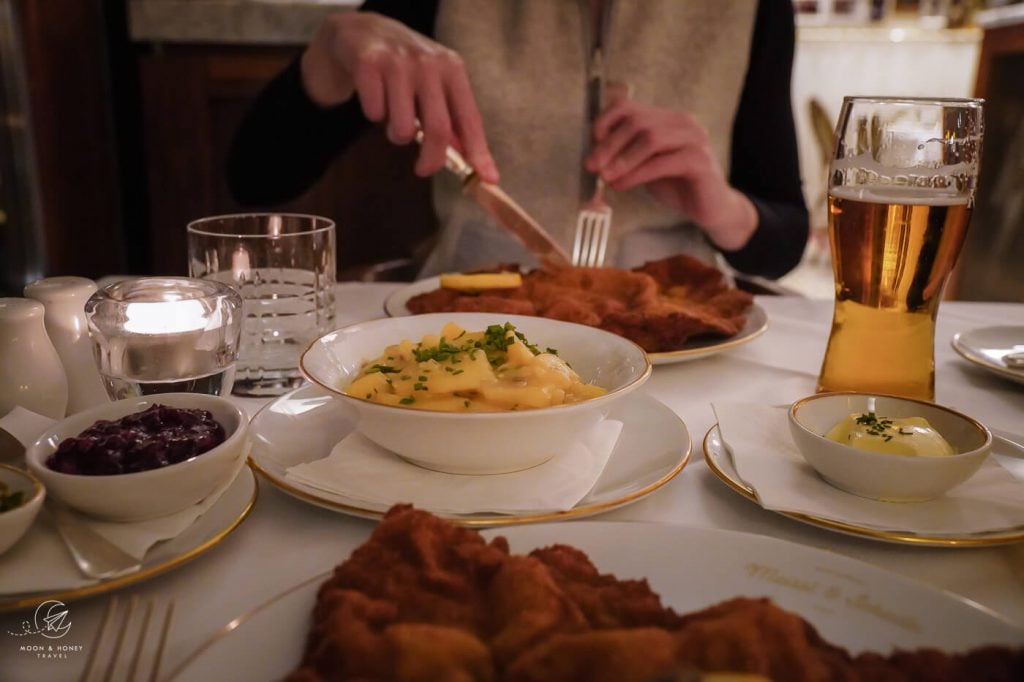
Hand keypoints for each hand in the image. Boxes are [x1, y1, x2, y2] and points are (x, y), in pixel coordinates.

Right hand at [300, 12, 498, 181]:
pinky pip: (374, 114)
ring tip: (393, 116)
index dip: (478, 152)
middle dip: (431, 160)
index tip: (487, 178)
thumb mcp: (435, 85)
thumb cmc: (405, 68)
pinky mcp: (369, 64)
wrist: (362, 32)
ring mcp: (398, 62)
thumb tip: (473, 162)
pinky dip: (374, 114)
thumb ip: (452, 119)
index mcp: (452, 69)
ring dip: (397, 134)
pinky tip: (374, 96)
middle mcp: (429, 63)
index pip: (469, 119)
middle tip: (423, 169)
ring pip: (403, 128)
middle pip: (438, 130)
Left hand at [584, 99, 756, 250]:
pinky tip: (622, 185)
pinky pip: (663, 162)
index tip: (591, 143)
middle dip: (610, 145)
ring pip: (651, 138)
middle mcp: (683, 123)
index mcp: (667, 119)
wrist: (710, 208)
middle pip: (638, 122)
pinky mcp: (700, 161)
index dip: (606, 121)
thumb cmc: (676, 185)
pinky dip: (638, 174)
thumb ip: (625, 156)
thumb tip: (593, 156)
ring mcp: (694, 139)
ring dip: (622, 159)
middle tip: (592, 165)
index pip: (629, 107)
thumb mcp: (644, 165)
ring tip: (605, 177)